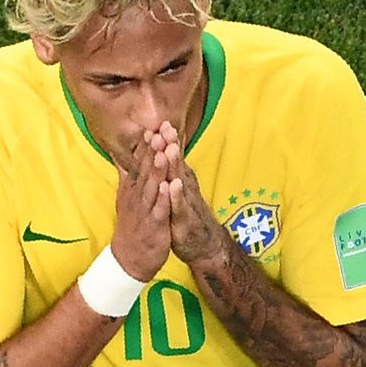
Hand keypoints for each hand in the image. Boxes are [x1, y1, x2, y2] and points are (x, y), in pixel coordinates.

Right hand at [109, 132, 171, 280]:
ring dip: (157, 170)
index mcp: (133, 188)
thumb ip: (126, 174)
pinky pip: (159, 209)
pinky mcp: (153, 225)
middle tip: (159, 132)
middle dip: (153, 151)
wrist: (130, 257)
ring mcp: (144, 210)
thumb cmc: (133, 223)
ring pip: (151, 187)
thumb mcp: (126, 196)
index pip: (139, 163)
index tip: (152, 127)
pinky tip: (169, 186)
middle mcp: (136, 196)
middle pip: (145, 170)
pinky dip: (163, 198)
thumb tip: (118, 153)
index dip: (147, 146)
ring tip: (164, 152)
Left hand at [155, 122, 224, 264]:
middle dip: (171, 145)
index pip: (172, 158)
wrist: (204, 244)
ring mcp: (186, 203)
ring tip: (170, 149)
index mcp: (181, 181)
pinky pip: (180, 206)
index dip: (167, 141)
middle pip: (177, 164)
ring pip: (179, 181)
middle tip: (166, 127)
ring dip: (175, 165)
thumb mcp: (180, 191)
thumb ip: (174, 172)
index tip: (161, 122)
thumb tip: (167, 152)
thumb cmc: (188, 215)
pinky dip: (176, 195)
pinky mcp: (185, 220)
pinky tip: (173, 185)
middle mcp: (185, 188)